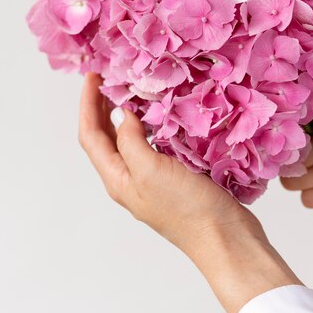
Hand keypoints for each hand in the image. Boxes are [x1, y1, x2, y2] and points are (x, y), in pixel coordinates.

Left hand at [79, 72, 300, 312]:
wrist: (225, 238)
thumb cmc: (187, 208)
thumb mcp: (151, 170)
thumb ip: (130, 141)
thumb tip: (121, 115)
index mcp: (118, 179)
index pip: (91, 136)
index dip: (87, 104)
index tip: (93, 74)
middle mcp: (130, 180)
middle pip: (105, 140)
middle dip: (101, 107)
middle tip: (109, 78)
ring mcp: (153, 181)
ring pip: (129, 143)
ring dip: (125, 116)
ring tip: (130, 91)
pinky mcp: (175, 180)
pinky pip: (153, 147)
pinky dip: (151, 127)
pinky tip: (163, 117)